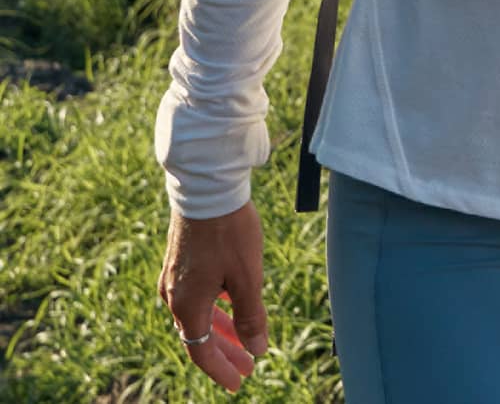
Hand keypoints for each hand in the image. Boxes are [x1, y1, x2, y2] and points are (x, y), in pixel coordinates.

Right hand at [157, 199, 270, 392]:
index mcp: (186, 305)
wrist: (207, 187)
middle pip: (199, 335)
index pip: (201, 352)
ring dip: (222, 329)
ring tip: (245, 341)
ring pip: (198, 314)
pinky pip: (196, 295)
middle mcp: (173, 295)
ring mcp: (173, 277)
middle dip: (226, 352)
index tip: (240, 382)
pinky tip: (230, 304)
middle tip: (248, 366)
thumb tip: (257, 351)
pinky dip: (215, 307)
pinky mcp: (179, 259)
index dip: (222, 369)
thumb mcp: (247, 277)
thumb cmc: (229, 231)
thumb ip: (251, 317)